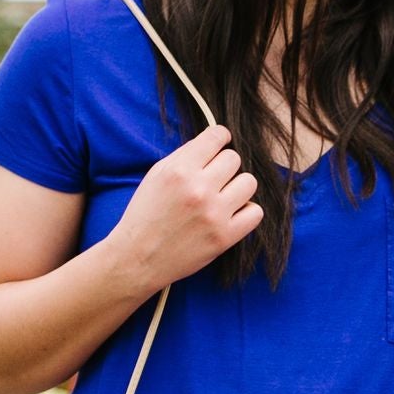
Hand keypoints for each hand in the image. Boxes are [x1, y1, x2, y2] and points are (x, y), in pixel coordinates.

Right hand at [107, 120, 262, 292]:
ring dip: (238, 187)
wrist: (138, 257)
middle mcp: (199, 189)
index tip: (218, 146)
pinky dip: (246, 211)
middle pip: (234, 159)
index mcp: (179, 170)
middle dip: (224, 166)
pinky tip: (231, 214)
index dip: (220, 138)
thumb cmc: (146, 214)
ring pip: (249, 182)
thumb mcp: (157, 176)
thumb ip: (185, 157)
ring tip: (223, 196)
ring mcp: (214, 213)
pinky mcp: (225, 237)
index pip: (217, 136)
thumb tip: (214, 142)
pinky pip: (255, 212)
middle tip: (213, 179)